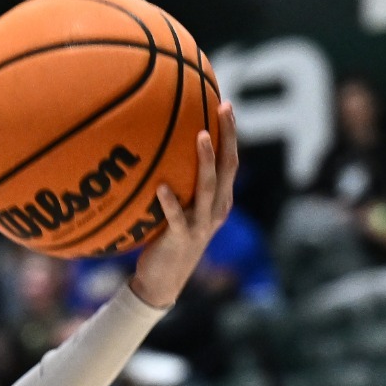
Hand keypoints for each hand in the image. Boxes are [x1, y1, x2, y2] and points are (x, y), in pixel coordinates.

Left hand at [128, 103, 238, 309]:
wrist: (161, 282)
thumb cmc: (165, 239)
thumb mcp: (177, 209)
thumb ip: (176, 184)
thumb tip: (155, 149)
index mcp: (219, 200)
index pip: (230, 160)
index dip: (230, 133)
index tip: (225, 103)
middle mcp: (216, 209)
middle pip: (228, 167)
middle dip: (228, 136)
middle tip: (223, 108)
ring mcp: (201, 225)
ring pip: (208, 188)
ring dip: (205, 161)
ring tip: (199, 136)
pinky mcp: (182, 239)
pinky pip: (177, 218)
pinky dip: (170, 202)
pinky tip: (160, 187)